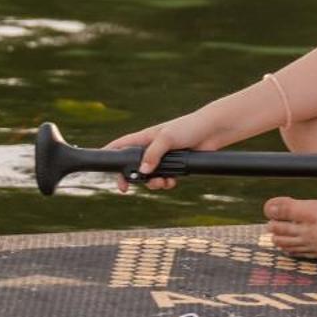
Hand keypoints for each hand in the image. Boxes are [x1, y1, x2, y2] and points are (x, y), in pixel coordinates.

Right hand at [102, 112, 218, 192]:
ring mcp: (163, 158)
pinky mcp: (175, 166)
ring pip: (149, 176)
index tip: (104, 170)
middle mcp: (151, 148)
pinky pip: (165, 179)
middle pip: (133, 167)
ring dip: (152, 183)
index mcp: (145, 137)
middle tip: (125, 189)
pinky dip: (166, 183)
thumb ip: (153, 154)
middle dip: (131, 179)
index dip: (110, 155)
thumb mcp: (167, 138)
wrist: (212, 131)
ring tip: (161, 183)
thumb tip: (142, 172)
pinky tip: (172, 182)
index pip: (121, 145)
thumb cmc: (188, 127)